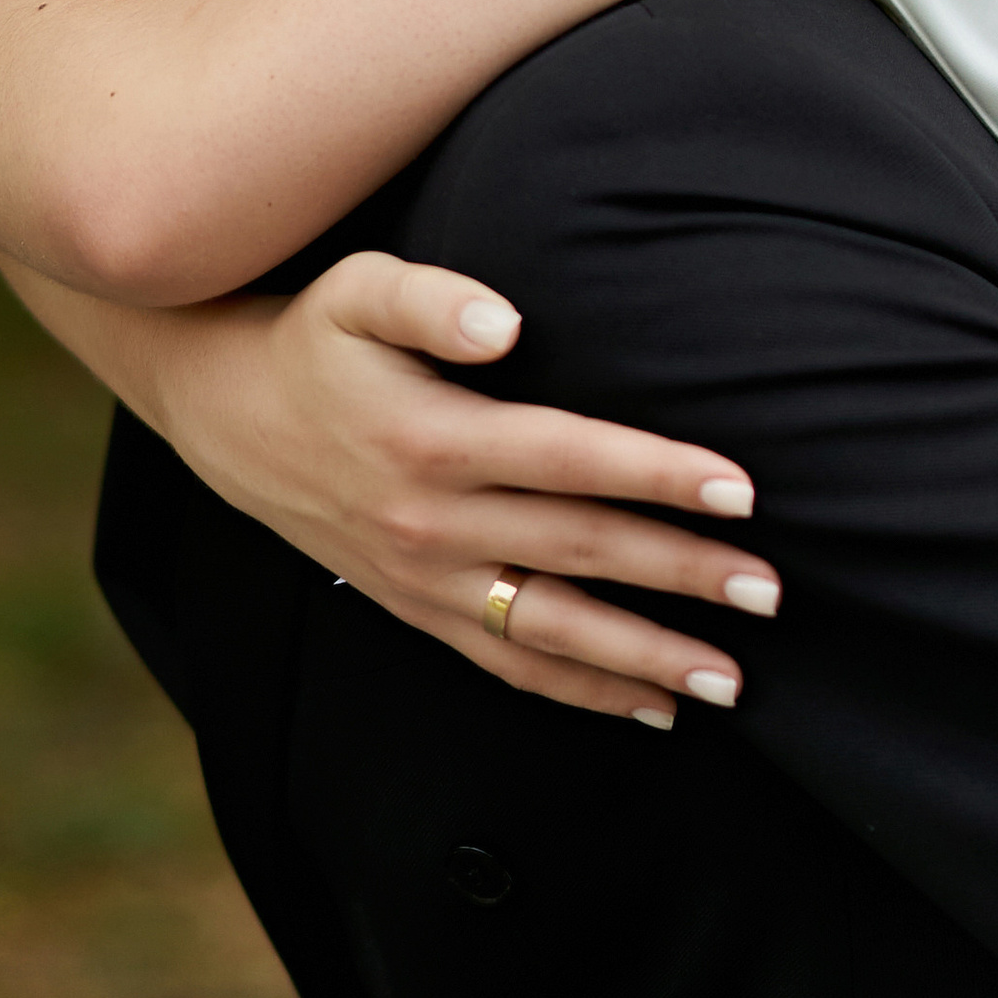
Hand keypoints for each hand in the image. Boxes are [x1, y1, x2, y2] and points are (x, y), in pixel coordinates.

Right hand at [149, 251, 777, 724]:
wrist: (226, 414)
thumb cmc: (314, 338)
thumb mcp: (357, 289)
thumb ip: (432, 299)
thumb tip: (506, 323)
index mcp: (430, 438)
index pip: (565, 457)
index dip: (655, 472)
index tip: (738, 489)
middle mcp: (430, 520)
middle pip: (577, 551)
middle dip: (680, 574)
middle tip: (771, 593)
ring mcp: (423, 578)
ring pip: (549, 630)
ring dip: (644, 658)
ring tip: (730, 678)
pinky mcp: (415, 611)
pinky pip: (505, 665)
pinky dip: (580, 692)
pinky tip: (652, 708)